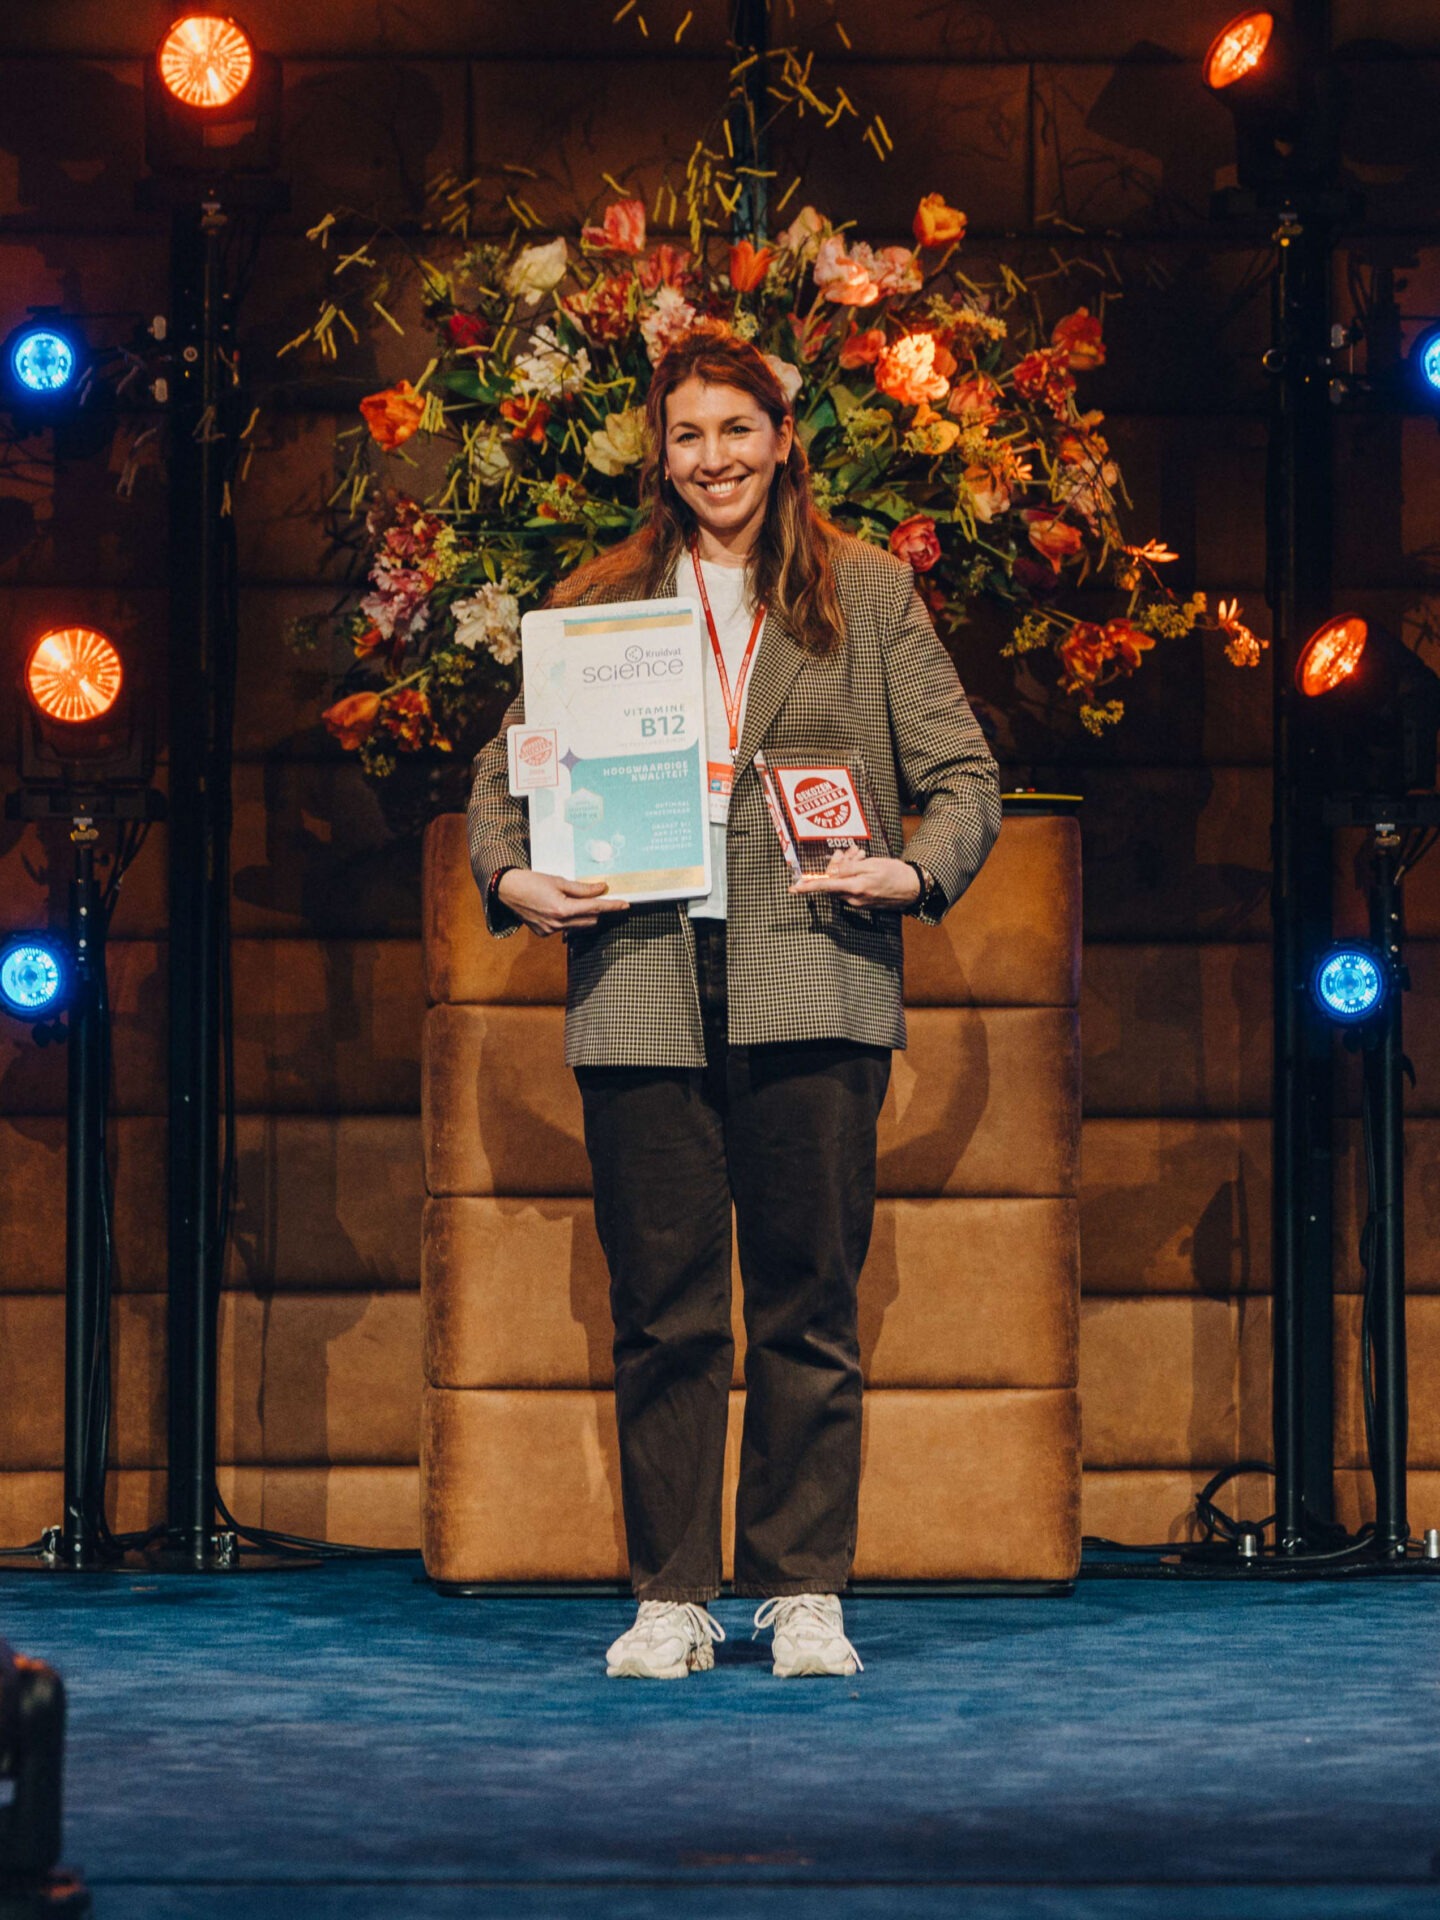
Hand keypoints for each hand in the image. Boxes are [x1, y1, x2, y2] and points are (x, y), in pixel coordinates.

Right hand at [496, 869, 630, 936]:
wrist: (506, 891)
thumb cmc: (531, 882)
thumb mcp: (558, 881)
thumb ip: (582, 888)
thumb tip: (601, 888)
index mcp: (562, 909)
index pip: (594, 908)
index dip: (611, 906)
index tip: (625, 905)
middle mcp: (558, 924)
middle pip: (590, 921)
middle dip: (597, 911)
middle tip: (600, 898)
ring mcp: (550, 931)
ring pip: (578, 926)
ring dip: (582, 915)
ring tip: (573, 901)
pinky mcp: (544, 933)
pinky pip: (564, 928)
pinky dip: (567, 919)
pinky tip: (557, 908)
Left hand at [789, 848, 920, 910]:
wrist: (913, 888)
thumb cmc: (895, 873)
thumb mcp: (872, 865)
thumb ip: (849, 869)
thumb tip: (832, 874)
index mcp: (856, 887)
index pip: (825, 886)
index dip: (807, 887)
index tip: (793, 889)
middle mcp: (854, 899)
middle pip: (832, 883)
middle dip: (836, 866)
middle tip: (849, 852)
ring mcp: (858, 903)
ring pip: (841, 884)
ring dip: (846, 868)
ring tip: (860, 855)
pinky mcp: (862, 904)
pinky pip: (849, 888)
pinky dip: (852, 876)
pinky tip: (862, 864)